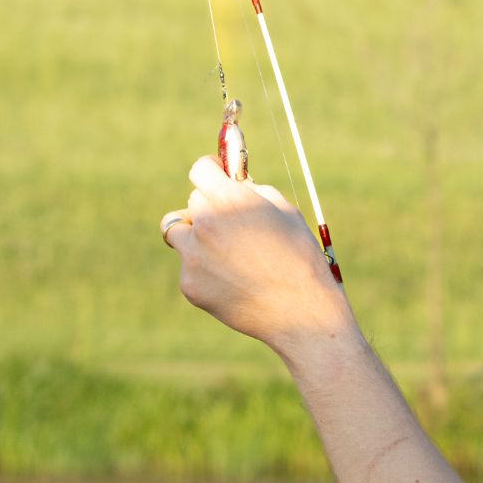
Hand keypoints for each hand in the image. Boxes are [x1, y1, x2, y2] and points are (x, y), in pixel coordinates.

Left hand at [161, 156, 354, 358]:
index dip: (212, 170)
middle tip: (235, 225)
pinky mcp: (190, 284)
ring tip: (229, 254)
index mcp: (230, 200)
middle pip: (194, 201)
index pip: (200, 169)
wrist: (301, 313)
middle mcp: (205, 223)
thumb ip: (256, 192)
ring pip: (181, 233)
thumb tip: (236, 184)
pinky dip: (206, 270)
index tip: (217, 176)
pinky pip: (190, 267)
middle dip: (212, 207)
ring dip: (198, 236)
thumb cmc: (301, 260)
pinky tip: (234, 282)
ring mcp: (193, 256)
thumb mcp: (287, 213)